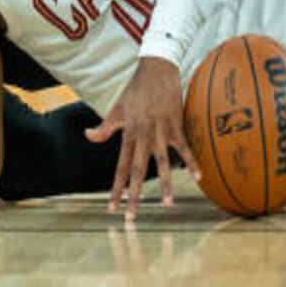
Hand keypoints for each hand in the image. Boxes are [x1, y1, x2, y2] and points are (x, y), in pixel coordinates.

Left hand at [85, 57, 199, 221]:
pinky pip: (184, 146)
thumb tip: (87, 136)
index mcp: (128, 133)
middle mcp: (143, 135)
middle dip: (134, 194)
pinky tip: (198, 178)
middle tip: (131, 218)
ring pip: (161, 162)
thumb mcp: (116, 108)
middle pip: (137, 170)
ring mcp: (161, 130)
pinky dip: (191, 161)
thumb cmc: (135, 89)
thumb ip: (104, 127)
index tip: (112, 207)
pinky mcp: (176, 124)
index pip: (120, 166)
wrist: (156, 68)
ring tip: (166, 205)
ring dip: (164, 184)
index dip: (116, 187)